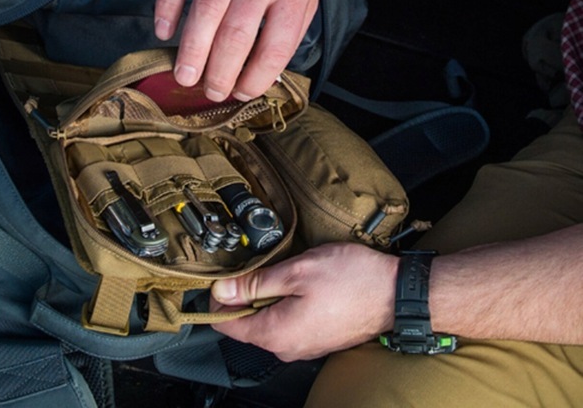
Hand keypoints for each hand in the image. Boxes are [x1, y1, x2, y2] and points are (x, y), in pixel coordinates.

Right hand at [154, 0, 322, 101]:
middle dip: (220, 72)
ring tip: (185, 77)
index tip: (242, 92)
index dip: (256, 78)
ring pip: (205, 10)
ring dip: (192, 50)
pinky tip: (164, 31)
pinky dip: (167, 6)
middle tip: (210, 92)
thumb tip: (260, 70)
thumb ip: (289, 27)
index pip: (274, 47)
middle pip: (235, 35)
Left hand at [210, 243, 397, 361]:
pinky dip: (286, 302)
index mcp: (276, 334)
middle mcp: (287, 348)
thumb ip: (255, 283)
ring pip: (268, 320)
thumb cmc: (351, 279)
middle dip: (246, 294)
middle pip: (246, 323)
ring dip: (269, 296)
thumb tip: (221, 289)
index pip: (225, 324)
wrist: (396, 293)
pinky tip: (302, 283)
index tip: (225, 276)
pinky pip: (288, 322)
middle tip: (263, 265)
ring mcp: (304, 346)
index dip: (218, 298)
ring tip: (287, 271)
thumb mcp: (297, 271)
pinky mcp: (318, 339)